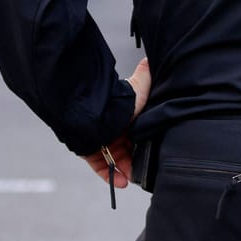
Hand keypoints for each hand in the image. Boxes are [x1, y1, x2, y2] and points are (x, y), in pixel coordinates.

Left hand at [81, 59, 152, 187]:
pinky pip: (100, 166)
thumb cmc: (118, 100)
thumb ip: (145, 76)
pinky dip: (110, 175)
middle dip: (135, 161)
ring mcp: (100, 142)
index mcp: (124, 118)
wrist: (95, 112)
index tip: (151, 153)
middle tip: (143, 170)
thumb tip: (150, 59)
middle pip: (126, 150)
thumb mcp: (139, 89)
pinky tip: (120, 182)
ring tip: (132, 178)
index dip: (144, 144)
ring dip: (124, 171)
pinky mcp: (89, 151)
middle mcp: (112, 130)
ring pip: (114, 161)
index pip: (136, 135)